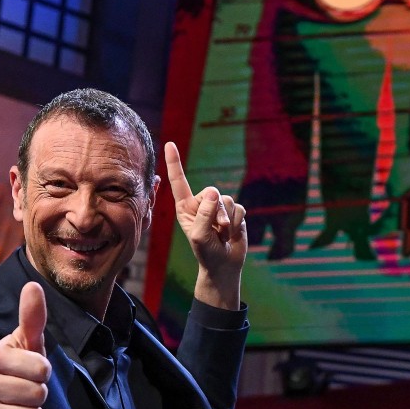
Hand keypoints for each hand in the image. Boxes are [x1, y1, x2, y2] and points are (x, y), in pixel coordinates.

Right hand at [0, 282, 51, 408]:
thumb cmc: (16, 365)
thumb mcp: (25, 341)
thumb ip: (32, 316)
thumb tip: (33, 284)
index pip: (42, 369)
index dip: (44, 370)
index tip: (31, 369)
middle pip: (38, 395)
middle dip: (39, 393)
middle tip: (25, 388)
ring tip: (20, 404)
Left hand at [164, 141, 246, 308]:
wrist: (223, 265)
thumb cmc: (205, 251)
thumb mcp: (199, 234)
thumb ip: (204, 212)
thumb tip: (213, 192)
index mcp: (185, 206)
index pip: (178, 181)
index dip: (174, 162)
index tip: (169, 144)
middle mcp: (201, 203)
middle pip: (212, 192)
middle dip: (217, 211)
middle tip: (218, 229)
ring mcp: (217, 207)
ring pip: (228, 200)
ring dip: (228, 220)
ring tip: (223, 234)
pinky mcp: (234, 213)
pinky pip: (240, 209)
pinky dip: (238, 223)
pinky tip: (232, 234)